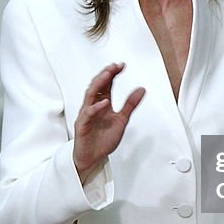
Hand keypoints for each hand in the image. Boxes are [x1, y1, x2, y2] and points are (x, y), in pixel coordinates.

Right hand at [72, 63, 144, 183]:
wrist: (92, 158)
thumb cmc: (103, 140)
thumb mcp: (122, 120)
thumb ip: (130, 105)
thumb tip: (142, 89)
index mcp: (102, 104)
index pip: (106, 84)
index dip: (112, 74)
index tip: (121, 65)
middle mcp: (93, 106)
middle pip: (97, 86)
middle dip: (105, 74)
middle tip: (114, 66)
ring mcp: (86, 115)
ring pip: (90, 96)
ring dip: (98, 84)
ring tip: (107, 75)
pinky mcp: (82, 126)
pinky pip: (88, 114)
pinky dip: (96, 107)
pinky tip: (104, 102)